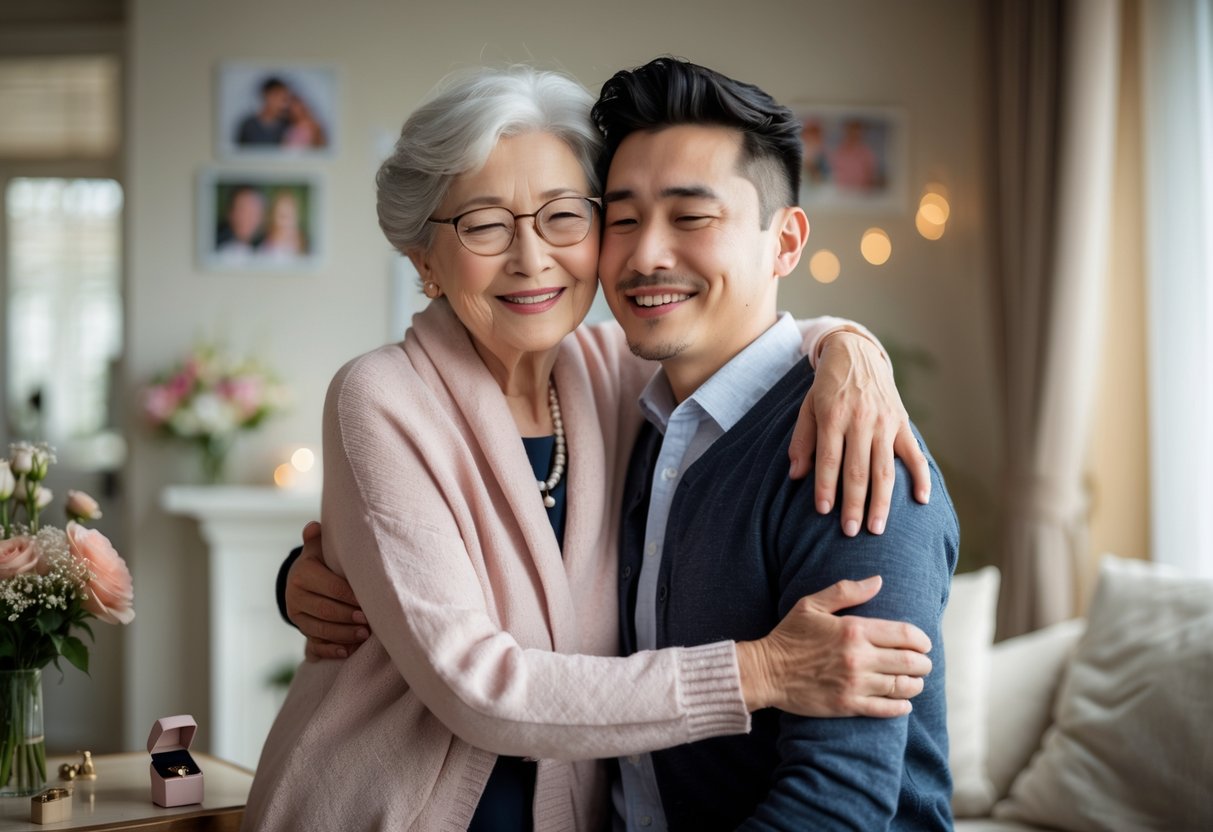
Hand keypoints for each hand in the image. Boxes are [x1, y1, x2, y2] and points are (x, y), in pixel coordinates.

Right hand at [285, 521, 370, 661]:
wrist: (302, 580)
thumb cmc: (320, 562)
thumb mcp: (318, 549)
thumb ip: (317, 539)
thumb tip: (313, 526)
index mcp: (302, 574)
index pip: (331, 587)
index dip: (351, 596)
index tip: (369, 602)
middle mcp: (295, 597)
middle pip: (325, 610)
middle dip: (349, 617)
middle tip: (370, 621)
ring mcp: (297, 616)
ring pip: (320, 630)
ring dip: (344, 634)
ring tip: (364, 635)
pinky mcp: (302, 630)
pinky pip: (315, 645)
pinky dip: (332, 650)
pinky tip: (347, 651)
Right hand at [736, 576, 931, 717]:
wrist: (766, 671)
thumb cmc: (789, 635)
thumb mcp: (812, 604)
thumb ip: (846, 591)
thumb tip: (878, 581)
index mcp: (854, 630)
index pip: (904, 635)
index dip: (921, 640)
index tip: (924, 643)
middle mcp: (859, 657)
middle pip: (910, 662)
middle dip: (923, 663)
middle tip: (923, 663)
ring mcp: (854, 684)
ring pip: (902, 687)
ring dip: (915, 684)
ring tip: (915, 682)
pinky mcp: (848, 705)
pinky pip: (885, 709)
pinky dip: (901, 707)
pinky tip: (904, 703)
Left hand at [788, 331, 930, 536]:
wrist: (857, 354)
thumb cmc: (827, 386)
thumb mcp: (807, 406)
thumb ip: (802, 441)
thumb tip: (796, 475)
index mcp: (833, 416)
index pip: (830, 459)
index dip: (826, 487)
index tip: (824, 512)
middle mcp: (861, 420)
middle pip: (858, 470)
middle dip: (854, 504)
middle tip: (851, 532)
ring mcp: (885, 422)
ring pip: (885, 469)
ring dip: (882, 501)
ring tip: (877, 528)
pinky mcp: (902, 422)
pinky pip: (913, 454)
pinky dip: (920, 477)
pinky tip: (921, 500)